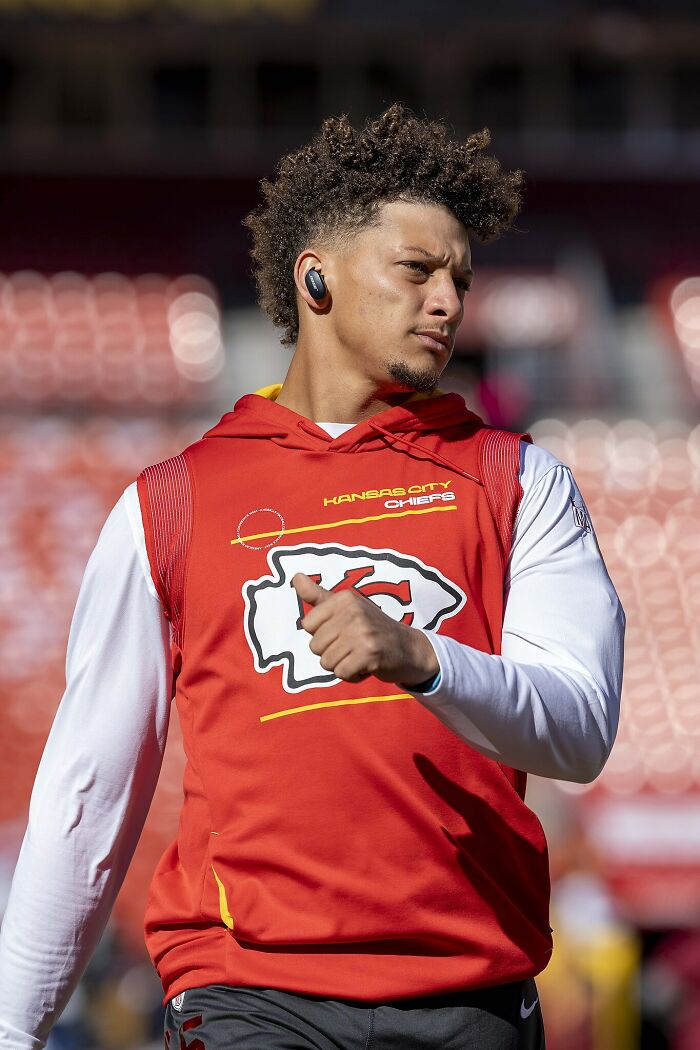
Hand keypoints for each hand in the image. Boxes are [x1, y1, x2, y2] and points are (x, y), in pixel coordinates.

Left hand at [291, 572, 438, 685]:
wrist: (409, 648)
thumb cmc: (372, 628)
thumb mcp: (346, 607)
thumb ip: (317, 595)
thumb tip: (295, 577)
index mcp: (344, 598)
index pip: (307, 624)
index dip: (322, 634)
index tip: (341, 631)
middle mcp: (353, 611)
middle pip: (315, 646)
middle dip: (331, 652)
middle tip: (353, 646)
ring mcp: (362, 632)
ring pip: (326, 662)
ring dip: (341, 665)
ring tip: (359, 655)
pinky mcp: (369, 654)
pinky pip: (341, 673)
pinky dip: (352, 675)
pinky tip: (365, 666)